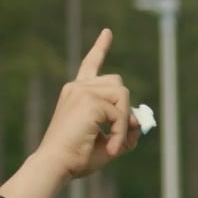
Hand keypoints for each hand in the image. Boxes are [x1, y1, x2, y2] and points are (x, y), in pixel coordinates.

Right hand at [29, 28, 141, 180]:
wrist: (56, 164)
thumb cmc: (77, 157)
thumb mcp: (109, 141)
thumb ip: (126, 129)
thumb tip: (140, 120)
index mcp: (77, 93)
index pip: (91, 64)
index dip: (101, 48)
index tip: (108, 32)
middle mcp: (78, 87)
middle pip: (118, 84)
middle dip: (125, 109)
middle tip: (122, 135)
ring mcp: (82, 91)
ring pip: (123, 96)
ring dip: (124, 122)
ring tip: (114, 144)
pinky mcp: (89, 101)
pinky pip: (120, 113)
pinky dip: (120, 132)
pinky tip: (111, 147)